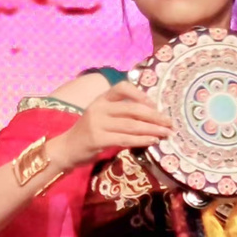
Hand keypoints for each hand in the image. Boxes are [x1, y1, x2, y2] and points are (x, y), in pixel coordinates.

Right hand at [57, 82, 173, 168]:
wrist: (67, 149)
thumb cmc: (89, 133)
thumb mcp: (102, 116)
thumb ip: (120, 112)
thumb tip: (150, 114)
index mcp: (101, 99)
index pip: (122, 87)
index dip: (140, 94)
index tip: (154, 104)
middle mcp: (99, 108)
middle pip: (132, 109)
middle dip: (154, 116)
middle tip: (170, 122)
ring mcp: (98, 123)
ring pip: (131, 125)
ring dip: (152, 129)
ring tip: (166, 133)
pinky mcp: (98, 139)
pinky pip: (124, 139)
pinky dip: (141, 140)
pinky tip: (152, 141)